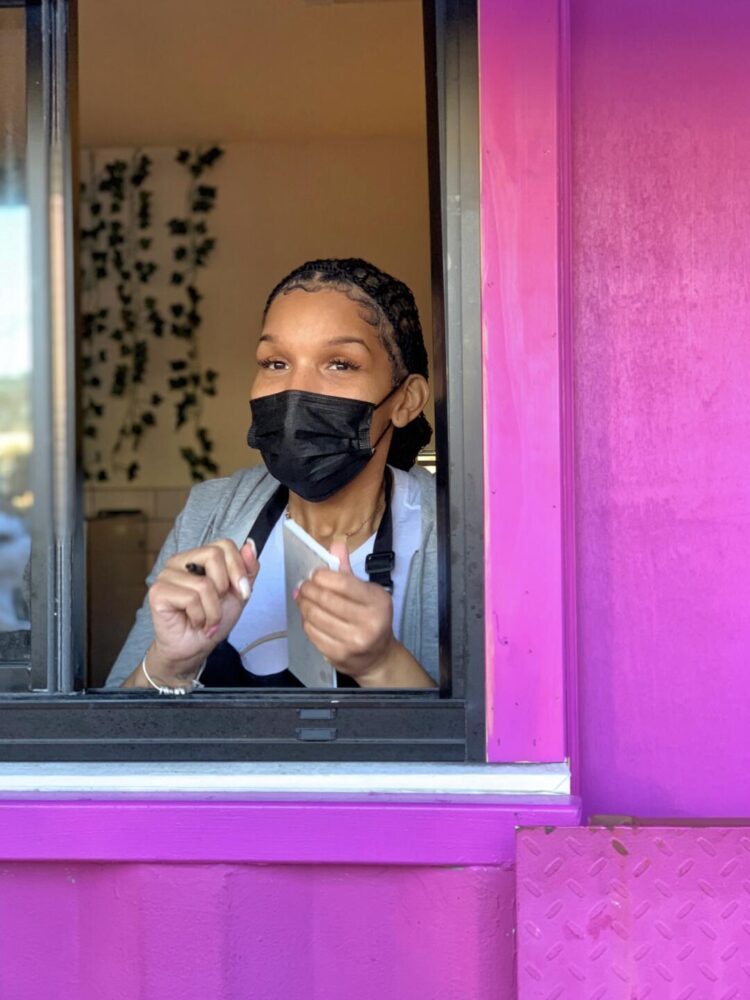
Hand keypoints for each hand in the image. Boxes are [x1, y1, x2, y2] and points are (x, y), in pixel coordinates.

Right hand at [147, 539, 257, 677]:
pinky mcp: (158, 592)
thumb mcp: (238, 594)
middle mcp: (180, 561)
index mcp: (198, 557)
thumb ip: (247, 570)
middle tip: (218, 606)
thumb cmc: (213, 620)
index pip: (224, 545)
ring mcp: (167, 575)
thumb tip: (250, 545)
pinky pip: (190, 598)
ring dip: (213, 610)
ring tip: (206, 620)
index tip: (242, 592)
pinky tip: (195, 622)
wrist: (195, 648)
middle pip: (213, 555)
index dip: (238, 569)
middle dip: (224, 587)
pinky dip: (200, 616)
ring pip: (204, 584)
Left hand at [294, 540, 397, 683]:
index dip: (322, 576)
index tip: (314, 574)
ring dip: (303, 604)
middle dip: (308, 589)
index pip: (343, 583)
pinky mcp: (339, 655)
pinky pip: (313, 633)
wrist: (378, 656)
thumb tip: (335, 544)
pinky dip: (306, 621)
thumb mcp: (366, 591)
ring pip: (315, 616)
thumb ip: (348, 570)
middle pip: (326, 600)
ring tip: (302, 598)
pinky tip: (308, 615)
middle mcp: (369, 622)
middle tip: (303, 585)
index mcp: (377, 601)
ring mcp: (354, 641)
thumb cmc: (370, 617)